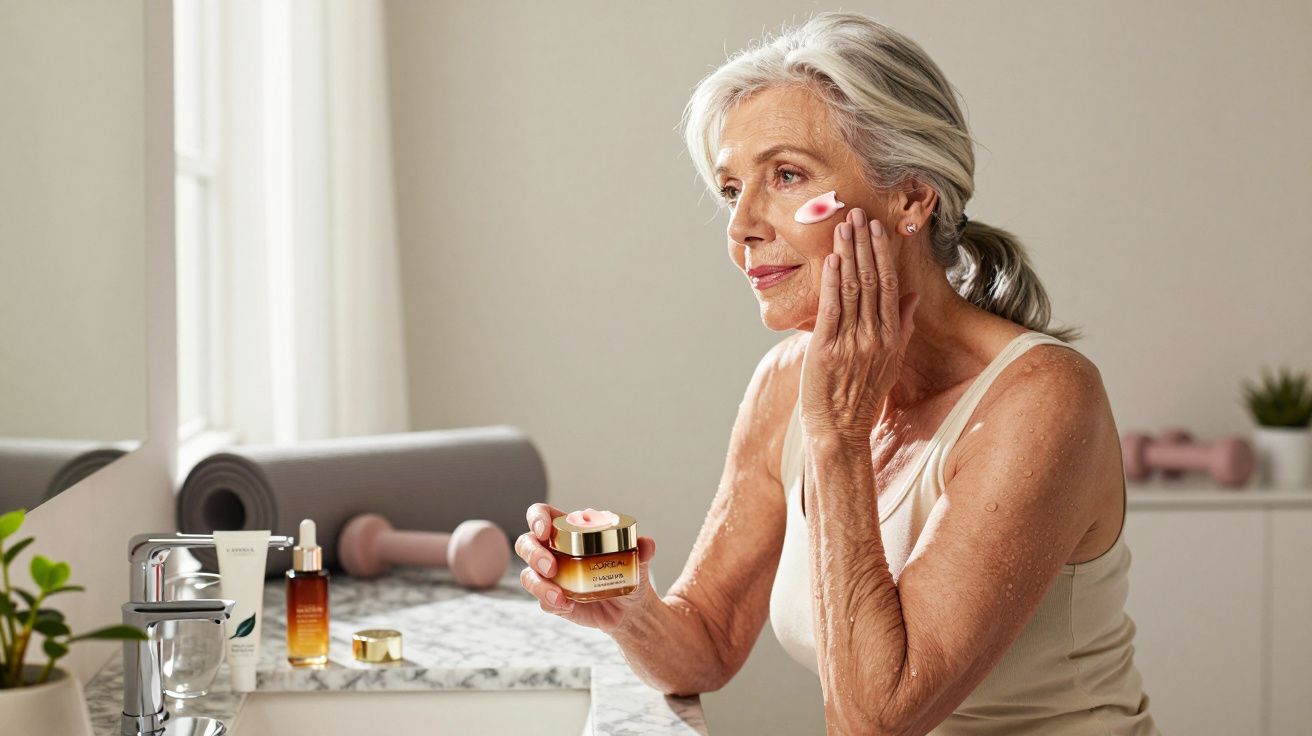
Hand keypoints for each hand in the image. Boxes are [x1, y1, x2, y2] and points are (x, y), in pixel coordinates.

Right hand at [516, 502, 657, 633]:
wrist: (630, 609)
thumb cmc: (628, 574)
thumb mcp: (637, 559)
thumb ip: (641, 549)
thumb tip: (647, 545)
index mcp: (570, 531)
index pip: (542, 515)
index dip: (537, 518)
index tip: (544, 530)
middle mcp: (554, 551)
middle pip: (526, 543)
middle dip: (534, 554)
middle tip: (552, 568)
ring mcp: (550, 576)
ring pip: (528, 575)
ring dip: (539, 585)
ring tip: (560, 597)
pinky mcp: (552, 599)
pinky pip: (541, 600)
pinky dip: (551, 602)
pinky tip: (568, 606)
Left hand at [800, 207, 921, 443]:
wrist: (840, 430)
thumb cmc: (861, 397)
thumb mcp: (891, 362)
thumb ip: (902, 327)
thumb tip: (912, 296)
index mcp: (891, 337)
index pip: (889, 285)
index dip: (882, 254)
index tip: (877, 228)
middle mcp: (875, 336)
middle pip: (872, 280)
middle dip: (864, 244)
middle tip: (858, 214)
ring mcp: (851, 342)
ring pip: (852, 288)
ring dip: (848, 253)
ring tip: (843, 226)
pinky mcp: (826, 349)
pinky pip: (833, 308)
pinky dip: (834, 281)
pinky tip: (833, 259)